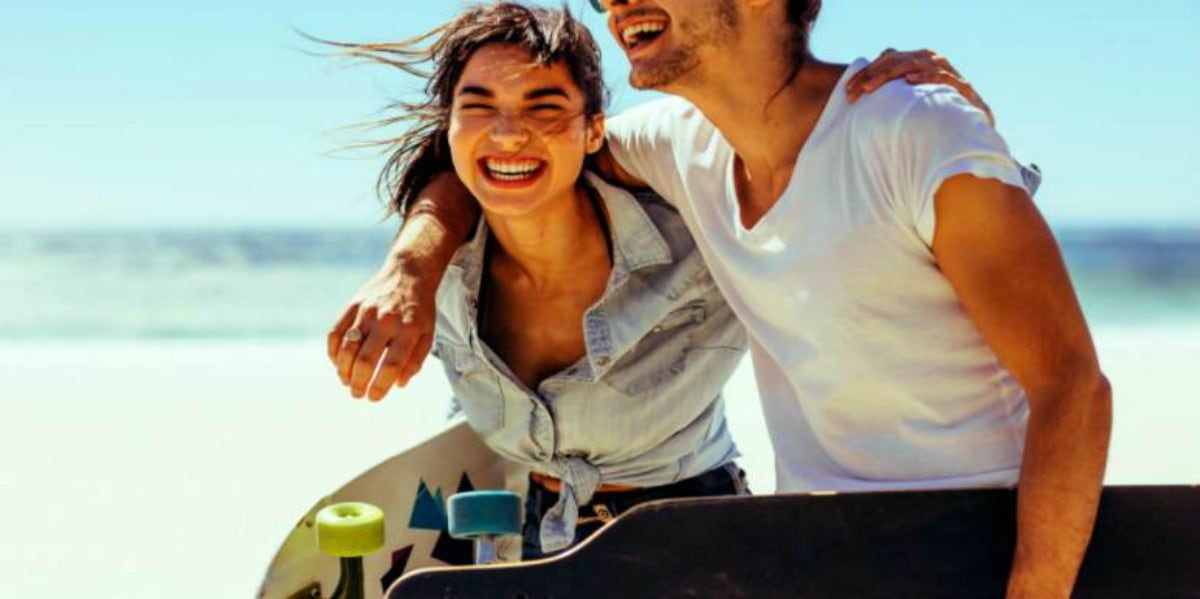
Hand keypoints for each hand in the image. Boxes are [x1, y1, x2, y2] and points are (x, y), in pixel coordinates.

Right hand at [327, 262, 436, 401]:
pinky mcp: (353, 305)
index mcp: (408, 330)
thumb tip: (398, 384)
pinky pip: (336, 332)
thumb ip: (415, 360)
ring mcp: (367, 312)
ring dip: (343, 371)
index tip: (374, 397)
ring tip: (347, 382)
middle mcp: (386, 321)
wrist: (409, 273)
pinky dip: (333, 351)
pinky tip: (337, 363)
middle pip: (365, 360)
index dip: (380, 387)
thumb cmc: (420, 309)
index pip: (391, 366)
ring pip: (348, 348)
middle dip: (358, 383)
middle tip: (357, 394)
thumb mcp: (427, 334)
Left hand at [846, 48, 994, 125]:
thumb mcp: (911, 100)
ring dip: (889, 75)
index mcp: (919, 60)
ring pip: (914, 65)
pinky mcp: (961, 86)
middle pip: (896, 60)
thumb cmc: (937, 111)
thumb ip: (892, 93)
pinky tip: (910, 80)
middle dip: (871, 76)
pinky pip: (941, 77)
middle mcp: (932, 60)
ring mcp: (947, 71)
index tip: (848, 91)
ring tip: (870, 86)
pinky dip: (926, 77)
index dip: (866, 73)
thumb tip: (862, 94)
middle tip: (853, 92)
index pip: (887, 60)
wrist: (973, 123)